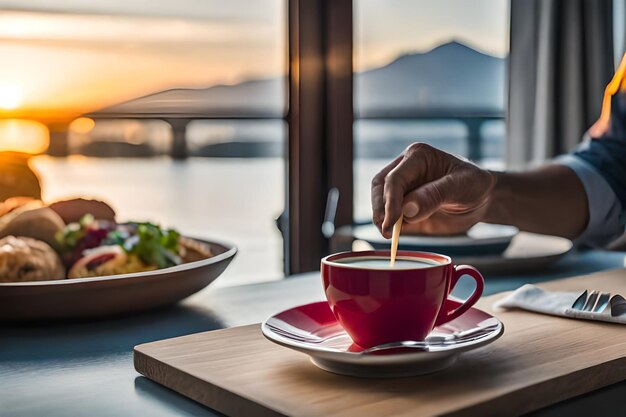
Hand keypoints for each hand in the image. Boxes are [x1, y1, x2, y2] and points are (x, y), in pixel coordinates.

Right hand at [371, 143, 495, 237]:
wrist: (480, 199)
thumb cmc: (474, 185)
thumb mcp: (462, 187)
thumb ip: (435, 195)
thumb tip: (407, 209)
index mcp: (418, 156)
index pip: (395, 178)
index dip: (390, 201)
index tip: (392, 222)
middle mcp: (404, 169)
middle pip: (379, 188)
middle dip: (380, 210)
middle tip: (387, 231)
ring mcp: (401, 188)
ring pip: (379, 201)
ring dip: (381, 218)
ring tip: (390, 235)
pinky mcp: (401, 205)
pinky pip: (387, 215)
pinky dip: (388, 226)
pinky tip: (395, 236)